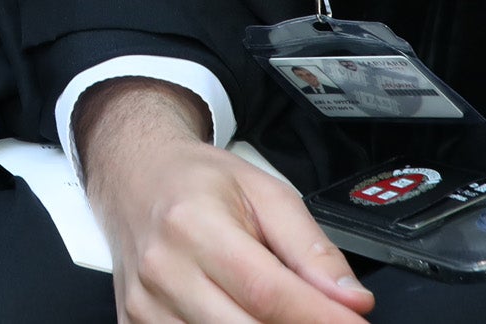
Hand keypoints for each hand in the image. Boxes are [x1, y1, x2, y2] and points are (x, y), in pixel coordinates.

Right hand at [78, 79, 371, 323]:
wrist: (134, 176)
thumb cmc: (198, 182)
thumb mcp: (266, 193)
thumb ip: (312, 249)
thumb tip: (351, 301)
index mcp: (194, 224)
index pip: (268, 291)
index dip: (319, 319)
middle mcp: (163, 268)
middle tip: (328, 323)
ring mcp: (143, 304)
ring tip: (287, 318)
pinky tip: (244, 317)